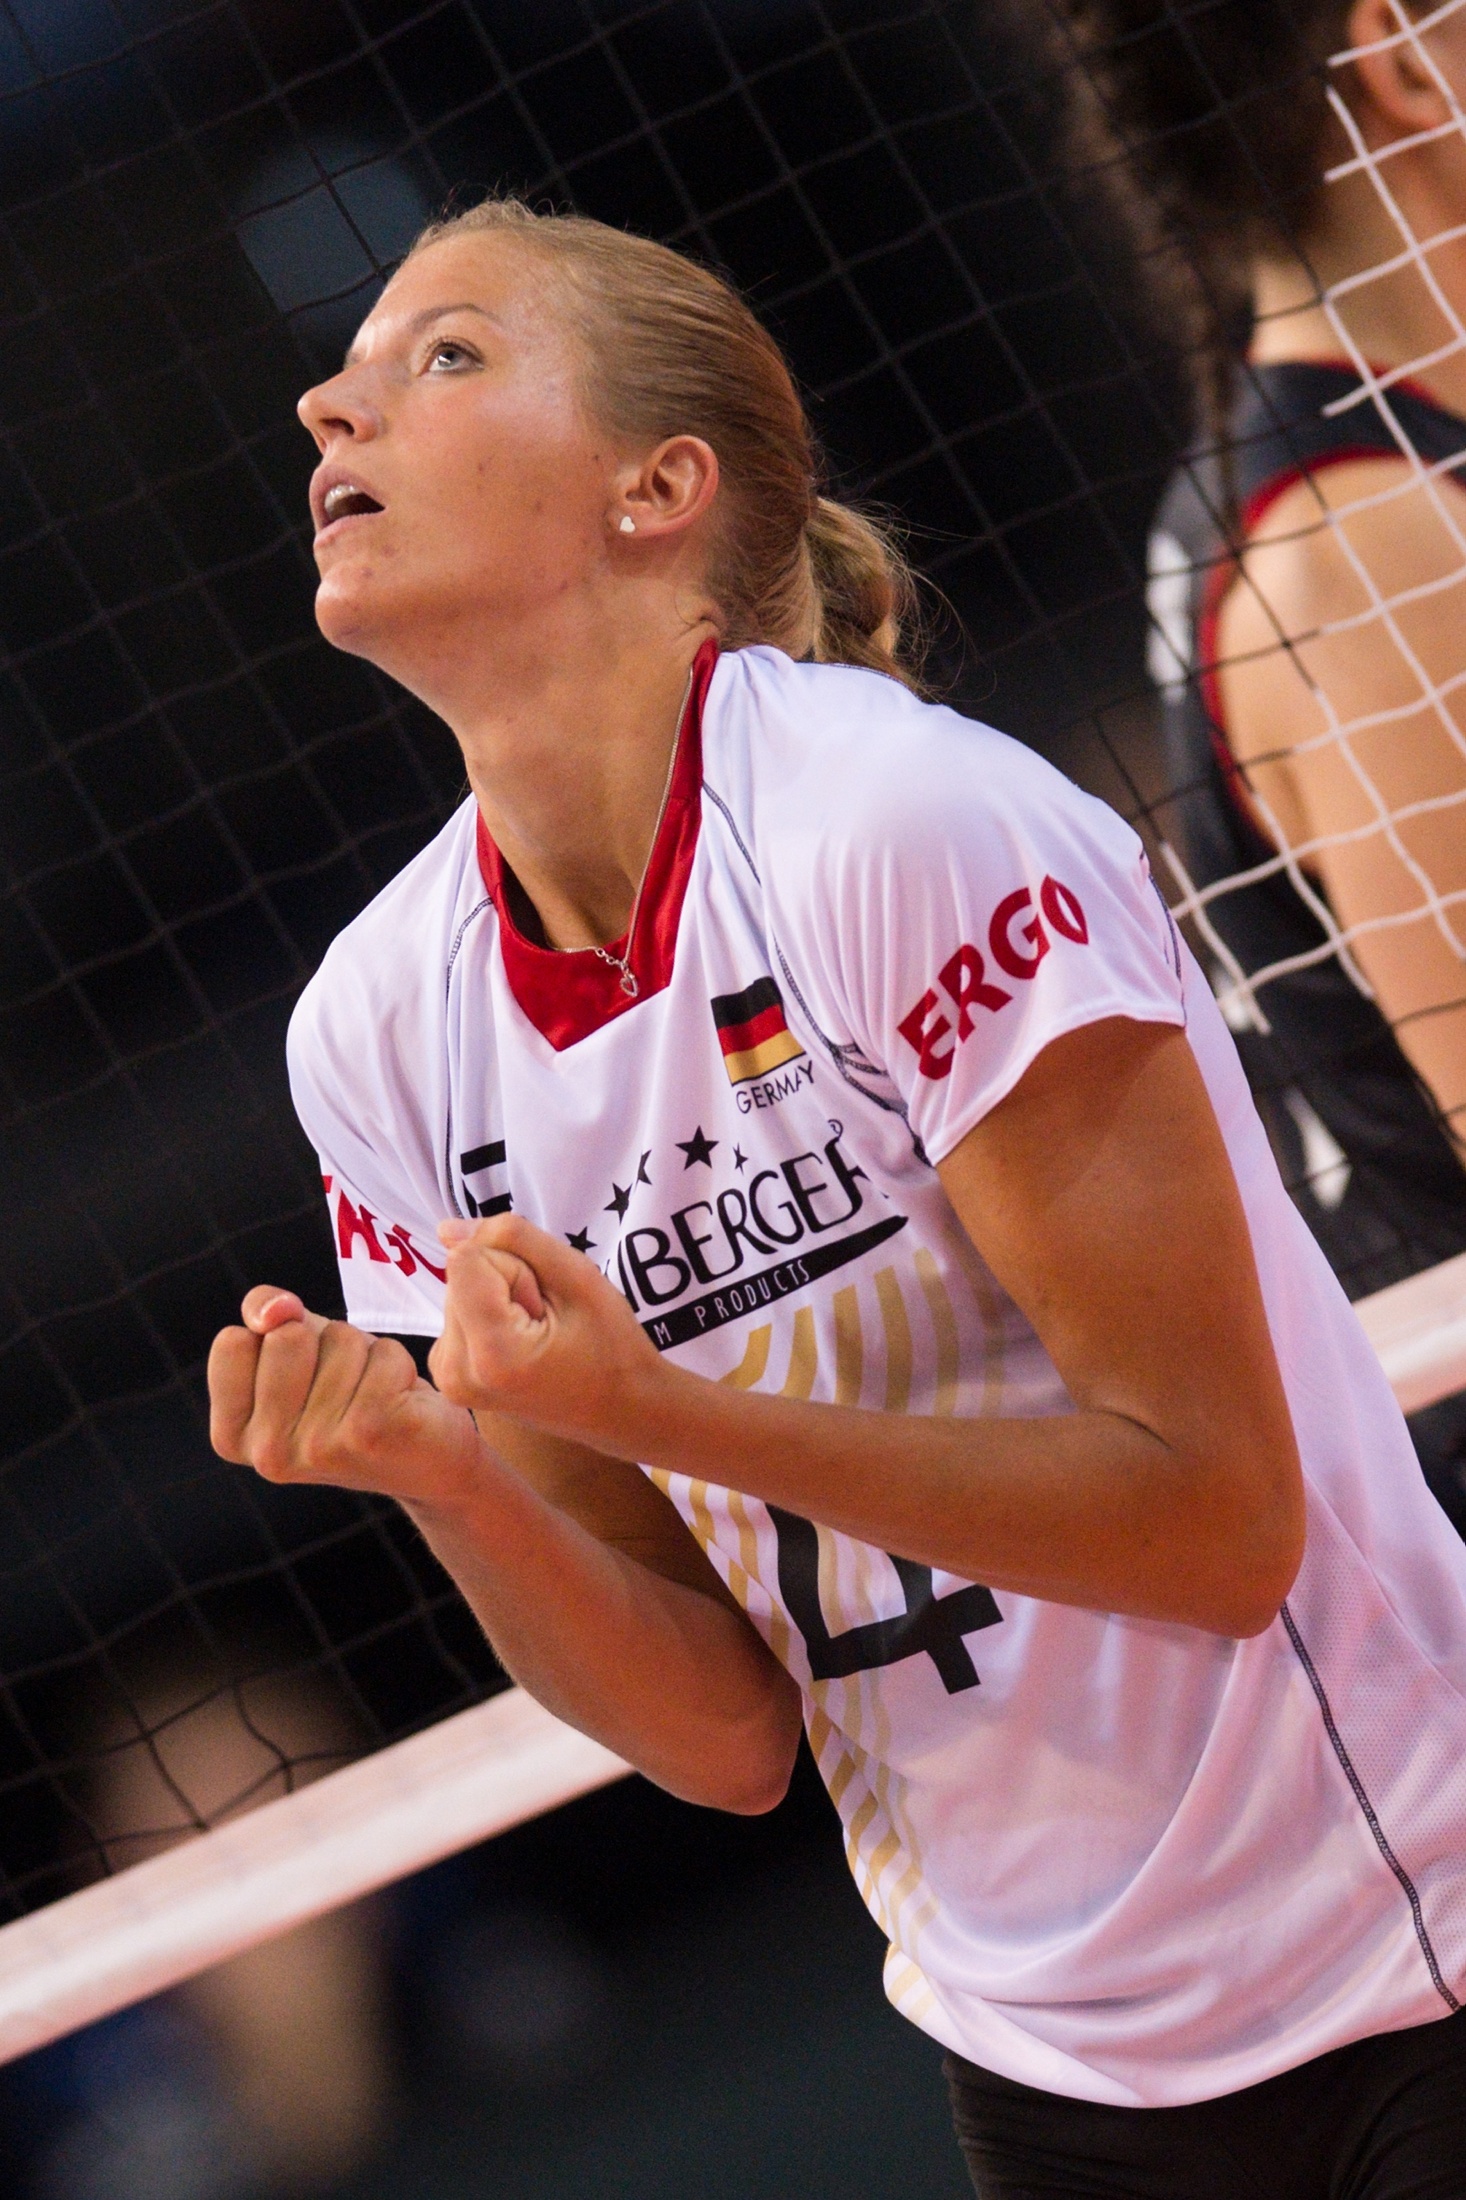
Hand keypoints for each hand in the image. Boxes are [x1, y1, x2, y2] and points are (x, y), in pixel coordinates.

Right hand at [208, 1288, 484, 1509]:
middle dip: (324, 1342)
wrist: (428, 1461)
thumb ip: (264, 1314)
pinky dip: (398, 1363)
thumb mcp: (298, 1351)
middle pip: (286, 1335)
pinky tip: (400, 1401)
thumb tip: (278, 1309)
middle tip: (345, 1385)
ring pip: (340, 1339)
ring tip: (374, 1394)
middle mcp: (267, 1452)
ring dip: (366, 1354)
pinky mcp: (369, 1433)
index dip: (274, 1338)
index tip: (301, 1375)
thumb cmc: (353, 1395)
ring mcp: (316, 1446)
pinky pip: (383, 1353)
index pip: (231, 1342)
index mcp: (232, 1435)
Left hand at [429, 1215, 663, 1444]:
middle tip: (547, 1321)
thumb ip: (514, 1239)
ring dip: (499, 1298)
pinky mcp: (448, 1376)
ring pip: (458, 1290)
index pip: (467, 1258)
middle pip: (460, 1275)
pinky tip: (521, 1342)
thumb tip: (445, 1230)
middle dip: (506, 1283)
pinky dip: (488, 1315)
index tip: (546, 1305)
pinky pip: (458, 1312)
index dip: (515, 1267)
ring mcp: (448, 1379)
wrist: (621, 1411)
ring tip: (539, 1334)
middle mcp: (455, 1372)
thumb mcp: (578, 1276)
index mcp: (490, 1353)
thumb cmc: (612, 1348)